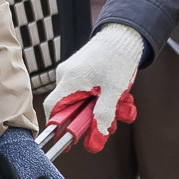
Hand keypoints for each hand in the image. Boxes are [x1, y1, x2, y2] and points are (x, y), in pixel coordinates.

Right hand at [43, 23, 145, 148]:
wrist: (124, 36)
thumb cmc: (118, 59)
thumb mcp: (114, 91)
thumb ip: (104, 115)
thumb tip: (95, 141)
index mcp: (69, 79)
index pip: (53, 108)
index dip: (58, 127)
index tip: (68, 142)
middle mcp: (67, 76)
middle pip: (71, 108)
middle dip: (93, 119)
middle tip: (113, 122)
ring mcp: (74, 73)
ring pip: (83, 101)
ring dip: (104, 109)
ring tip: (124, 105)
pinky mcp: (82, 72)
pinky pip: (88, 92)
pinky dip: (103, 98)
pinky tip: (121, 96)